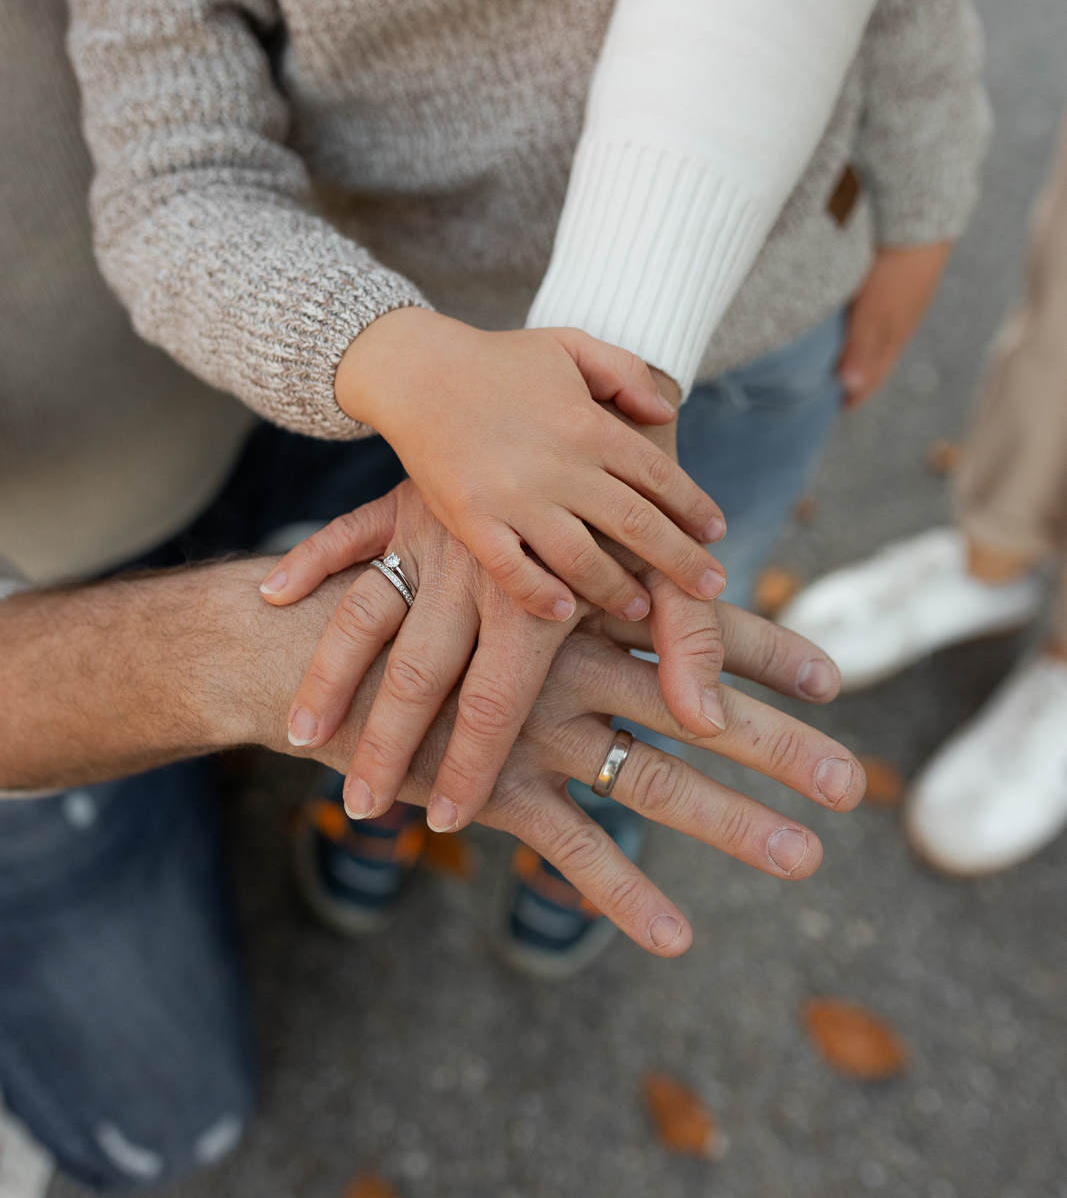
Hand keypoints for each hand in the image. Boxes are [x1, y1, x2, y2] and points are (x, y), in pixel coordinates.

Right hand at [262, 479, 733, 831]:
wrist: (594, 376)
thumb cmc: (646, 481)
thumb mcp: (674, 555)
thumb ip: (691, 642)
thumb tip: (705, 724)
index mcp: (538, 590)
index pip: (499, 695)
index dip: (474, 763)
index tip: (447, 820)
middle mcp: (476, 569)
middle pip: (420, 671)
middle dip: (386, 743)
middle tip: (357, 803)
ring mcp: (433, 534)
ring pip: (367, 616)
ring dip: (330, 676)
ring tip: (297, 735)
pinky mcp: (407, 499)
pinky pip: (348, 532)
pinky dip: (312, 560)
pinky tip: (268, 594)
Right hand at [297, 592, 861, 957]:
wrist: (294, 647)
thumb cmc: (393, 596)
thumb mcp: (479, 564)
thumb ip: (548, 577)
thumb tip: (603, 585)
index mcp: (577, 600)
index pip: (692, 621)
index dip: (763, 650)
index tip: (834, 678)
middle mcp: (569, 659)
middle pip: (696, 707)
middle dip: (779, 743)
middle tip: (850, 780)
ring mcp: (534, 726)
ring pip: (652, 777)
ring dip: (733, 820)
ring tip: (804, 859)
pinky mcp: (490, 785)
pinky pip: (572, 846)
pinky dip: (623, 893)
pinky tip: (677, 936)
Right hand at [333, 311, 724, 620]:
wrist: (417, 370)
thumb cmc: (499, 359)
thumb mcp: (570, 344)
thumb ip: (625, 372)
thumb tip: (668, 413)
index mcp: (590, 424)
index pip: (660, 476)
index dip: (693, 508)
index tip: (716, 534)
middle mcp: (561, 464)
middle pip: (638, 524)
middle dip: (682, 561)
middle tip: (713, 588)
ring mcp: (515, 496)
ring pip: (584, 558)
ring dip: (619, 589)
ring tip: (644, 608)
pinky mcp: (472, 519)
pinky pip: (513, 571)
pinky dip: (541, 595)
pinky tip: (565, 612)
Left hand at [838, 241, 952, 407]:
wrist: (921, 222)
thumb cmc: (896, 271)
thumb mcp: (875, 314)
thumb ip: (862, 349)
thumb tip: (850, 388)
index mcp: (892, 338)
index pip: (872, 377)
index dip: (855, 395)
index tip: (836, 409)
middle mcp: (898, 324)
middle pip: (875, 361)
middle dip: (856, 379)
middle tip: (832, 391)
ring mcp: (899, 303)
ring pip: (876, 338)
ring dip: (859, 352)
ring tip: (837, 360)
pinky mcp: (895, 282)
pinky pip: (877, 315)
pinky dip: (863, 327)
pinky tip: (852, 320)